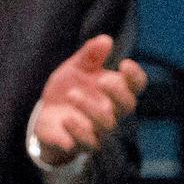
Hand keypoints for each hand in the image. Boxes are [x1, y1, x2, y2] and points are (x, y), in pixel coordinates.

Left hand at [29, 35, 146, 163]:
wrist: (46, 116)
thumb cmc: (69, 88)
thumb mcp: (76, 68)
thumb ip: (90, 55)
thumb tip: (105, 39)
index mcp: (115, 91)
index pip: (136, 86)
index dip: (135, 76)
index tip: (124, 63)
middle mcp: (112, 111)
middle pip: (128, 106)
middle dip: (117, 93)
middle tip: (101, 80)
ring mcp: (97, 129)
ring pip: (107, 125)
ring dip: (91, 108)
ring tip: (72, 94)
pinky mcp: (80, 144)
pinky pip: (86, 143)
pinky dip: (77, 132)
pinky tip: (65, 119)